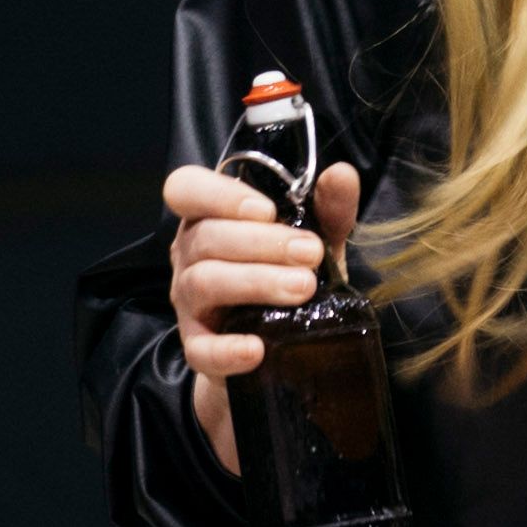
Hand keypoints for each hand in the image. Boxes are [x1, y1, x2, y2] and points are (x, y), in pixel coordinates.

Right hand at [155, 160, 333, 474]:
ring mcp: (189, 303)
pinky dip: (228, 350)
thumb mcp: (312, 241)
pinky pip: (202, 350)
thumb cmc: (287, 278)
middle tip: (310, 253)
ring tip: (302, 288)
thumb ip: (327, 210)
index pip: (185, 189)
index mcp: (208, 218)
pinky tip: (257, 349)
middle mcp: (189, 256)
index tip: (267, 209)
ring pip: (205, 283)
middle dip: (262, 242)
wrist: (277, 352)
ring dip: (256, 282)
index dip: (218, 194)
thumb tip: (341, 175)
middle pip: (206, 238)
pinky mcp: (198, 349)